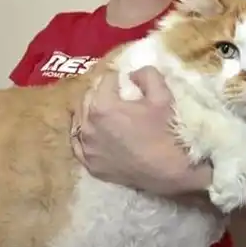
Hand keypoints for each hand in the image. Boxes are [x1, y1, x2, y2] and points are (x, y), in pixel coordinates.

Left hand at [70, 66, 210, 196]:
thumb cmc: (165, 133)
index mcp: (102, 106)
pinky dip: (84, 134)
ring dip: (91, 111)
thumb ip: (147, 75)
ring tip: (106, 113)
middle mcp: (88, 125)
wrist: (167, 172)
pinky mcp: (89, 163)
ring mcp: (86, 146)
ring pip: (80, 119)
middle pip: (88, 97)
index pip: (105, 80)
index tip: (126, 82)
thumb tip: (132, 74)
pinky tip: (94, 132)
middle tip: (116, 96)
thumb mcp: (162, 96)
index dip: (117, 78)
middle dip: (101, 92)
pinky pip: (78, 142)